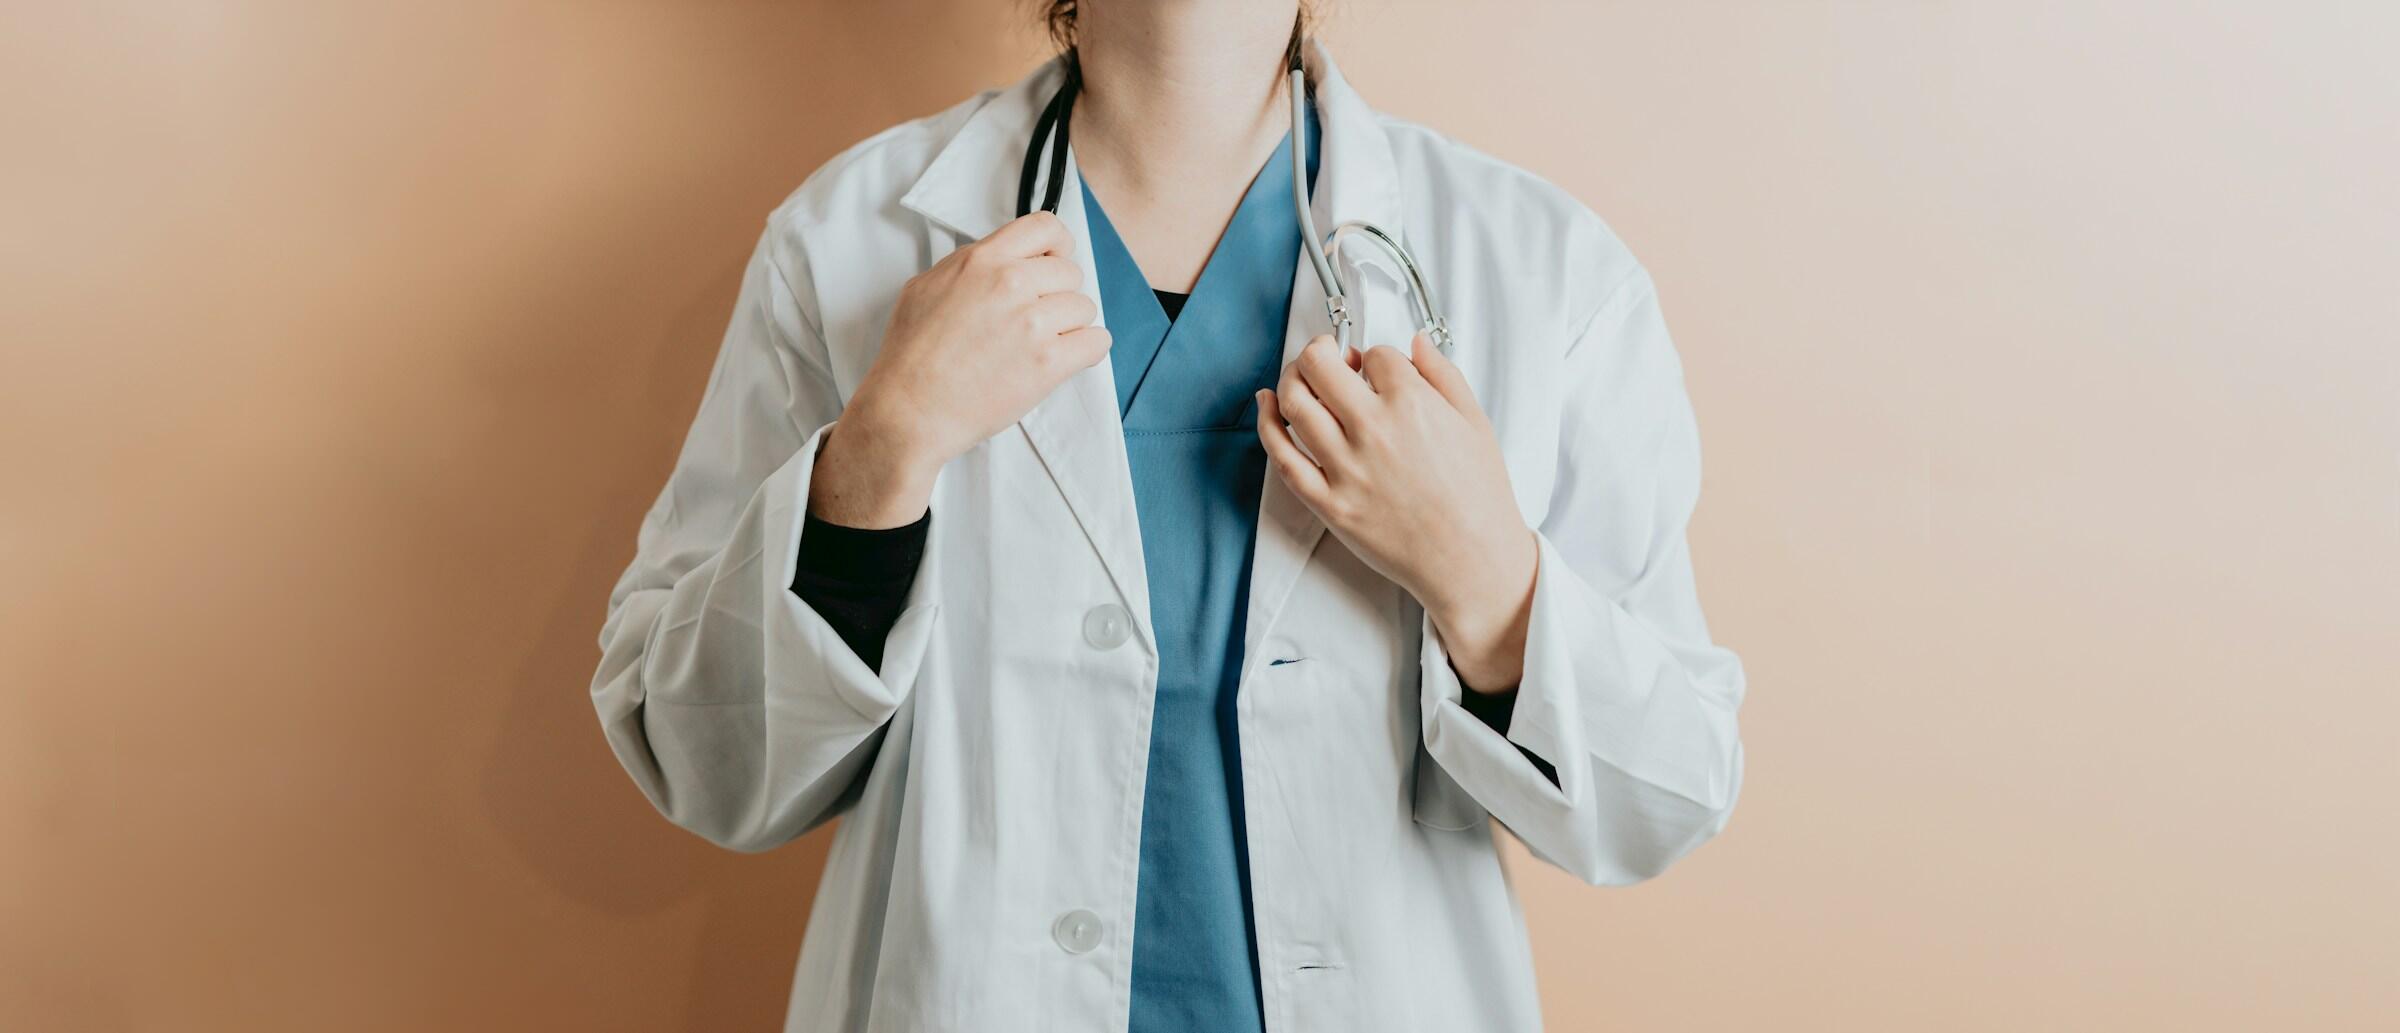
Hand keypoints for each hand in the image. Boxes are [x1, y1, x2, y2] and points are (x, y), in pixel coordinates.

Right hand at [811, 212, 1111, 526]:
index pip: (1045, 227)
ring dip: (1070, 326)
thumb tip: (1003, 262)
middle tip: (1035, 320)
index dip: (1057, 246)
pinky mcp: (1049, 363)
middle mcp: (1011, 284)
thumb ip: (971, 267)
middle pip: (1070, 273)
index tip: (1052, 263)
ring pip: (1085, 308)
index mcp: (983, 260)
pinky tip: (1063, 360)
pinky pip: (1097, 342)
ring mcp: (1033, 323)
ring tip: (1040, 345)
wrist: (910, 409)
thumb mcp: (927, 286)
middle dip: (1058, 295)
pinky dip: (1086, 351)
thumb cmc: (911, 354)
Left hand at [1256, 335, 1537, 691]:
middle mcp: (1373, 430)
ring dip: (1292, 379)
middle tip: (1327, 355)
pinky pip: (1282, 457)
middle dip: (1321, 350)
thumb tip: (1416, 344)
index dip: (1374, 356)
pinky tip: (1266, 405)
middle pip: (1320, 365)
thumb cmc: (1479, 497)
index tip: (1376, 368)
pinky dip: (1267, 424)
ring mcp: (1346, 468)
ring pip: (1294, 403)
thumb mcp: (1475, 423)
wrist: (1472, 561)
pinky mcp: (1328, 503)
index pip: (1375, 354)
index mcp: (1412, 404)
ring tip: (1301, 378)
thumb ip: (1443, 375)